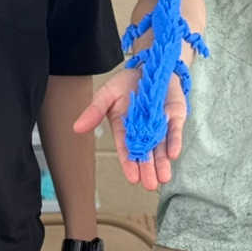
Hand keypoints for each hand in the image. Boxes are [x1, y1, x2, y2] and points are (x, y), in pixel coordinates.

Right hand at [74, 67, 186, 190]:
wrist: (149, 66)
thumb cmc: (126, 82)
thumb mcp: (107, 94)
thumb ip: (95, 110)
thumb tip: (77, 127)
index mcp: (124, 129)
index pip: (127, 149)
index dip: (129, 163)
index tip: (132, 178)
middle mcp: (143, 131)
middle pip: (145, 153)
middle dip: (148, 168)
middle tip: (150, 184)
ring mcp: (160, 125)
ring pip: (161, 147)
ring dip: (162, 162)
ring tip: (163, 177)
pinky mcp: (174, 117)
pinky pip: (174, 130)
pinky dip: (174, 141)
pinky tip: (173, 154)